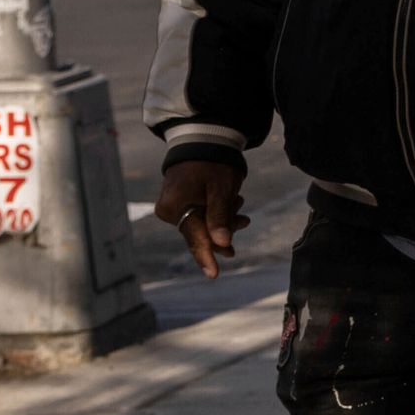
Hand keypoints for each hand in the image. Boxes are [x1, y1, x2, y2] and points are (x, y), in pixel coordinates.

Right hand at [156, 159, 247, 276]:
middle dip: (224, 230)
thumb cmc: (212, 162)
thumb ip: (220, 216)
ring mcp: (174, 207)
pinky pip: (201, 216)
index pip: (194, 237)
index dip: (206, 255)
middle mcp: (169, 211)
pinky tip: (232, 202)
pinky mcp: (181, 203)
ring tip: (238, 202)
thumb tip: (222, 244)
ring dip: (224, 219)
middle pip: (200, 232)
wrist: (202, 139)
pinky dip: (218, 212)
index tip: (213, 274)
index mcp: (174, 207)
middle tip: (245, 220)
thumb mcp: (220, 189)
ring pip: (203, 225)